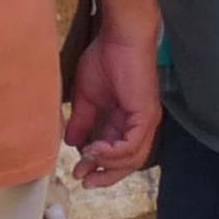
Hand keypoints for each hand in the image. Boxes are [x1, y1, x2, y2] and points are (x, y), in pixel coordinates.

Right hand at [64, 27, 161, 185]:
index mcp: (125, 120)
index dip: (96, 165)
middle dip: (105, 175)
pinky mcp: (146, 115)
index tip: (77, 172)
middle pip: (128, 162)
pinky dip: (113, 153)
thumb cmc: (105, 58)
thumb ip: (82, 121)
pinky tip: (95, 149)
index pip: (115, 153)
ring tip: (87, 161)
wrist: (119, 36)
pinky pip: (132, 146)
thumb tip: (72, 143)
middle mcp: (139, 124)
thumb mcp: (86, 97)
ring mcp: (145, 121)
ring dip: (107, 165)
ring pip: (132, 158)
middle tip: (85, 181)